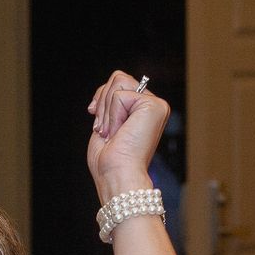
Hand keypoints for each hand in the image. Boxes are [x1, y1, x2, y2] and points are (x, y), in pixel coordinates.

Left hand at [85, 70, 167, 199]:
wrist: (117, 175)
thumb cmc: (109, 161)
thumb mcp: (105, 126)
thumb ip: (109, 105)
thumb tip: (104, 90)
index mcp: (141, 111)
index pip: (118, 84)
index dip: (101, 99)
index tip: (98, 124)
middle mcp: (152, 106)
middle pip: (118, 78)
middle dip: (102, 104)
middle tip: (106, 132)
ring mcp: (156, 105)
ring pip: (118, 81)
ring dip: (107, 111)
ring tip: (114, 133)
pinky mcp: (155, 106)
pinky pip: (120, 96)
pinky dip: (112, 117)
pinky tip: (120, 133)